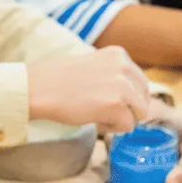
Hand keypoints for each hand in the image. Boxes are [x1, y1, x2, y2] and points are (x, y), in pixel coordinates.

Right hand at [27, 47, 150, 134]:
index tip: (103, 98)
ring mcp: (123, 85)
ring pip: (139, 114)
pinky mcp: (116, 103)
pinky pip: (127, 126)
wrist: (38, 88)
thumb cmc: (58, 80)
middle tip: (99, 108)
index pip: (140, 83)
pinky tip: (92, 119)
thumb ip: (114, 75)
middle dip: (126, 109)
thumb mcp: (93, 65)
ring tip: (96, 113)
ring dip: (120, 119)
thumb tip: (133, 97)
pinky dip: (111, 128)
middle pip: (143, 99)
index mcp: (119, 54)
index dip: (124, 97)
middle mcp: (125, 66)